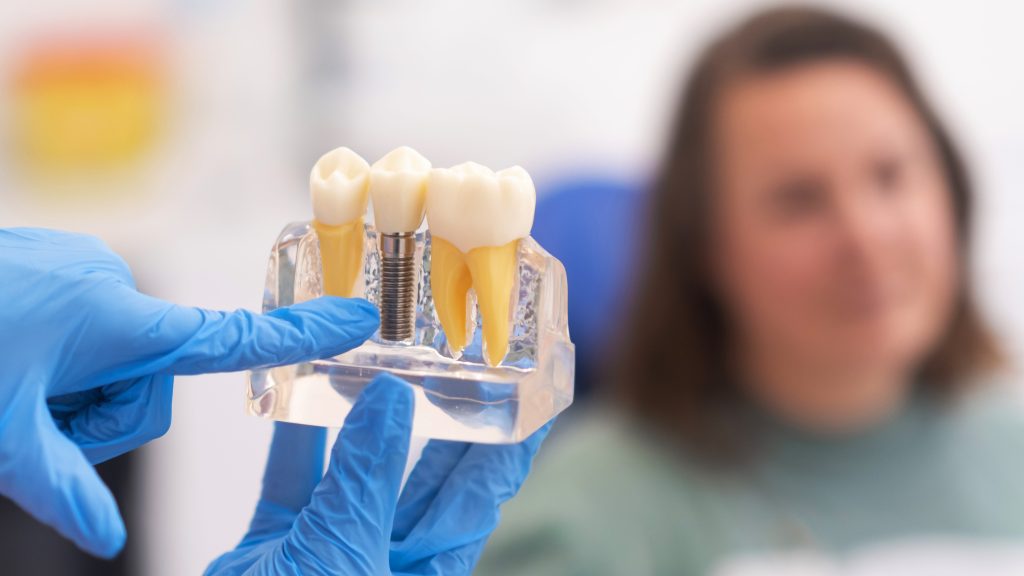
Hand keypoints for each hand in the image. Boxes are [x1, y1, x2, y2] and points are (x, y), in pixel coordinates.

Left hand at [0, 228, 378, 557]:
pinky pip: (85, 327)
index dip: (302, 335)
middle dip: (104, 412)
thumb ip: (61, 489)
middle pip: (152, 379)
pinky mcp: (56, 267)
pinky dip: (58, 358)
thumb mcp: (2, 434)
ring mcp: (82, 272)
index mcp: (121, 319)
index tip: (355, 320)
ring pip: (114, 357)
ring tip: (18, 385)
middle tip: (39, 420)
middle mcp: (113, 287)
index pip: (232, 337)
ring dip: (74, 389)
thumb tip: (103, 536)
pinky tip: (14, 358)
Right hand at [207, 374, 551, 575]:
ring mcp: (331, 553)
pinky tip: (298, 391)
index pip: (483, 495)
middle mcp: (387, 560)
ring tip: (380, 363)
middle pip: (427, 478)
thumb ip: (366, 478)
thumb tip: (392, 398)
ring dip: (361, 422)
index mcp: (427, 575)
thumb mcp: (344, 555)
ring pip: (356, 475)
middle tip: (460, 360)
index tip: (533, 395)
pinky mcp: (273, 551)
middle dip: (443, 418)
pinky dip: (292, 442)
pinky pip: (290, 485)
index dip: (510, 444)